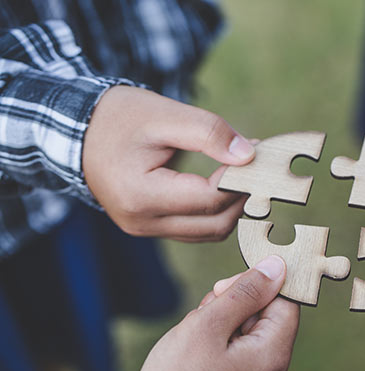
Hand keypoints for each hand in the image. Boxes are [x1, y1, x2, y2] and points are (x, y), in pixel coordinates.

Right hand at [83, 86, 255, 241]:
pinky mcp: (149, 227)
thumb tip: (249, 155)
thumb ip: (208, 133)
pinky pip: (194, 229)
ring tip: (243, 175)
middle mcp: (142, 222)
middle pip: (214, 225)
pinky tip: (225, 186)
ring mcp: (144, 229)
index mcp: (141, 195)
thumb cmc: (119, 118)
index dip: (240, 179)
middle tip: (257, 168)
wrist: (78, 131)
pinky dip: (215, 212)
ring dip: (231, 208)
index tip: (257, 154)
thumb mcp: (165, 115)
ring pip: (207, 232)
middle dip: (242, 197)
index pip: (209, 199)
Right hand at [129, 255, 299, 370]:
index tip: (225, 287)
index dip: (258, 286)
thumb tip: (278, 266)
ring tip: (193, 340)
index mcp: (273, 358)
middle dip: (233, 306)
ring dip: (221, 324)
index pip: (286, 303)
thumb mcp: (207, 326)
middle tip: (202, 317)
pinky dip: (218, 344)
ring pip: (249, 332)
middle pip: (266, 317)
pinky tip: (196, 353)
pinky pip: (240, 353)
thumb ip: (245, 292)